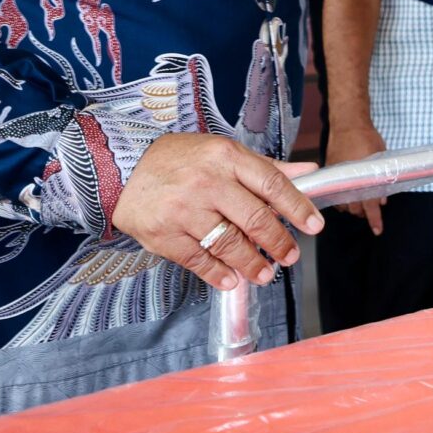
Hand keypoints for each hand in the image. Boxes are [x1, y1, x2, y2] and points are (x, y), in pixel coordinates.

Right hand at [110, 132, 323, 291]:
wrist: (118, 168)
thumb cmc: (178, 160)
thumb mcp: (222, 152)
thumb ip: (265, 167)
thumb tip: (309, 172)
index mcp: (226, 157)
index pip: (272, 184)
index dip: (297, 207)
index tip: (314, 226)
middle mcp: (207, 182)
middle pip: (255, 219)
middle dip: (278, 243)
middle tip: (290, 256)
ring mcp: (184, 210)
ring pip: (229, 244)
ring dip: (252, 264)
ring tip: (265, 273)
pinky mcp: (163, 234)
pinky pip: (199, 260)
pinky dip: (218, 274)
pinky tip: (232, 280)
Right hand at [322, 121, 387, 233]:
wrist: (347, 124)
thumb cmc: (367, 138)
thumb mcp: (381, 159)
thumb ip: (383, 180)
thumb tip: (383, 199)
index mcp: (363, 178)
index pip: (370, 205)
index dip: (374, 219)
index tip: (377, 230)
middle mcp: (347, 182)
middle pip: (354, 209)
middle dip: (364, 213)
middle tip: (371, 210)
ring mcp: (335, 179)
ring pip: (343, 205)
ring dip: (352, 207)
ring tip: (360, 202)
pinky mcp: (328, 175)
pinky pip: (334, 195)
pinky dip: (341, 199)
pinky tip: (347, 196)